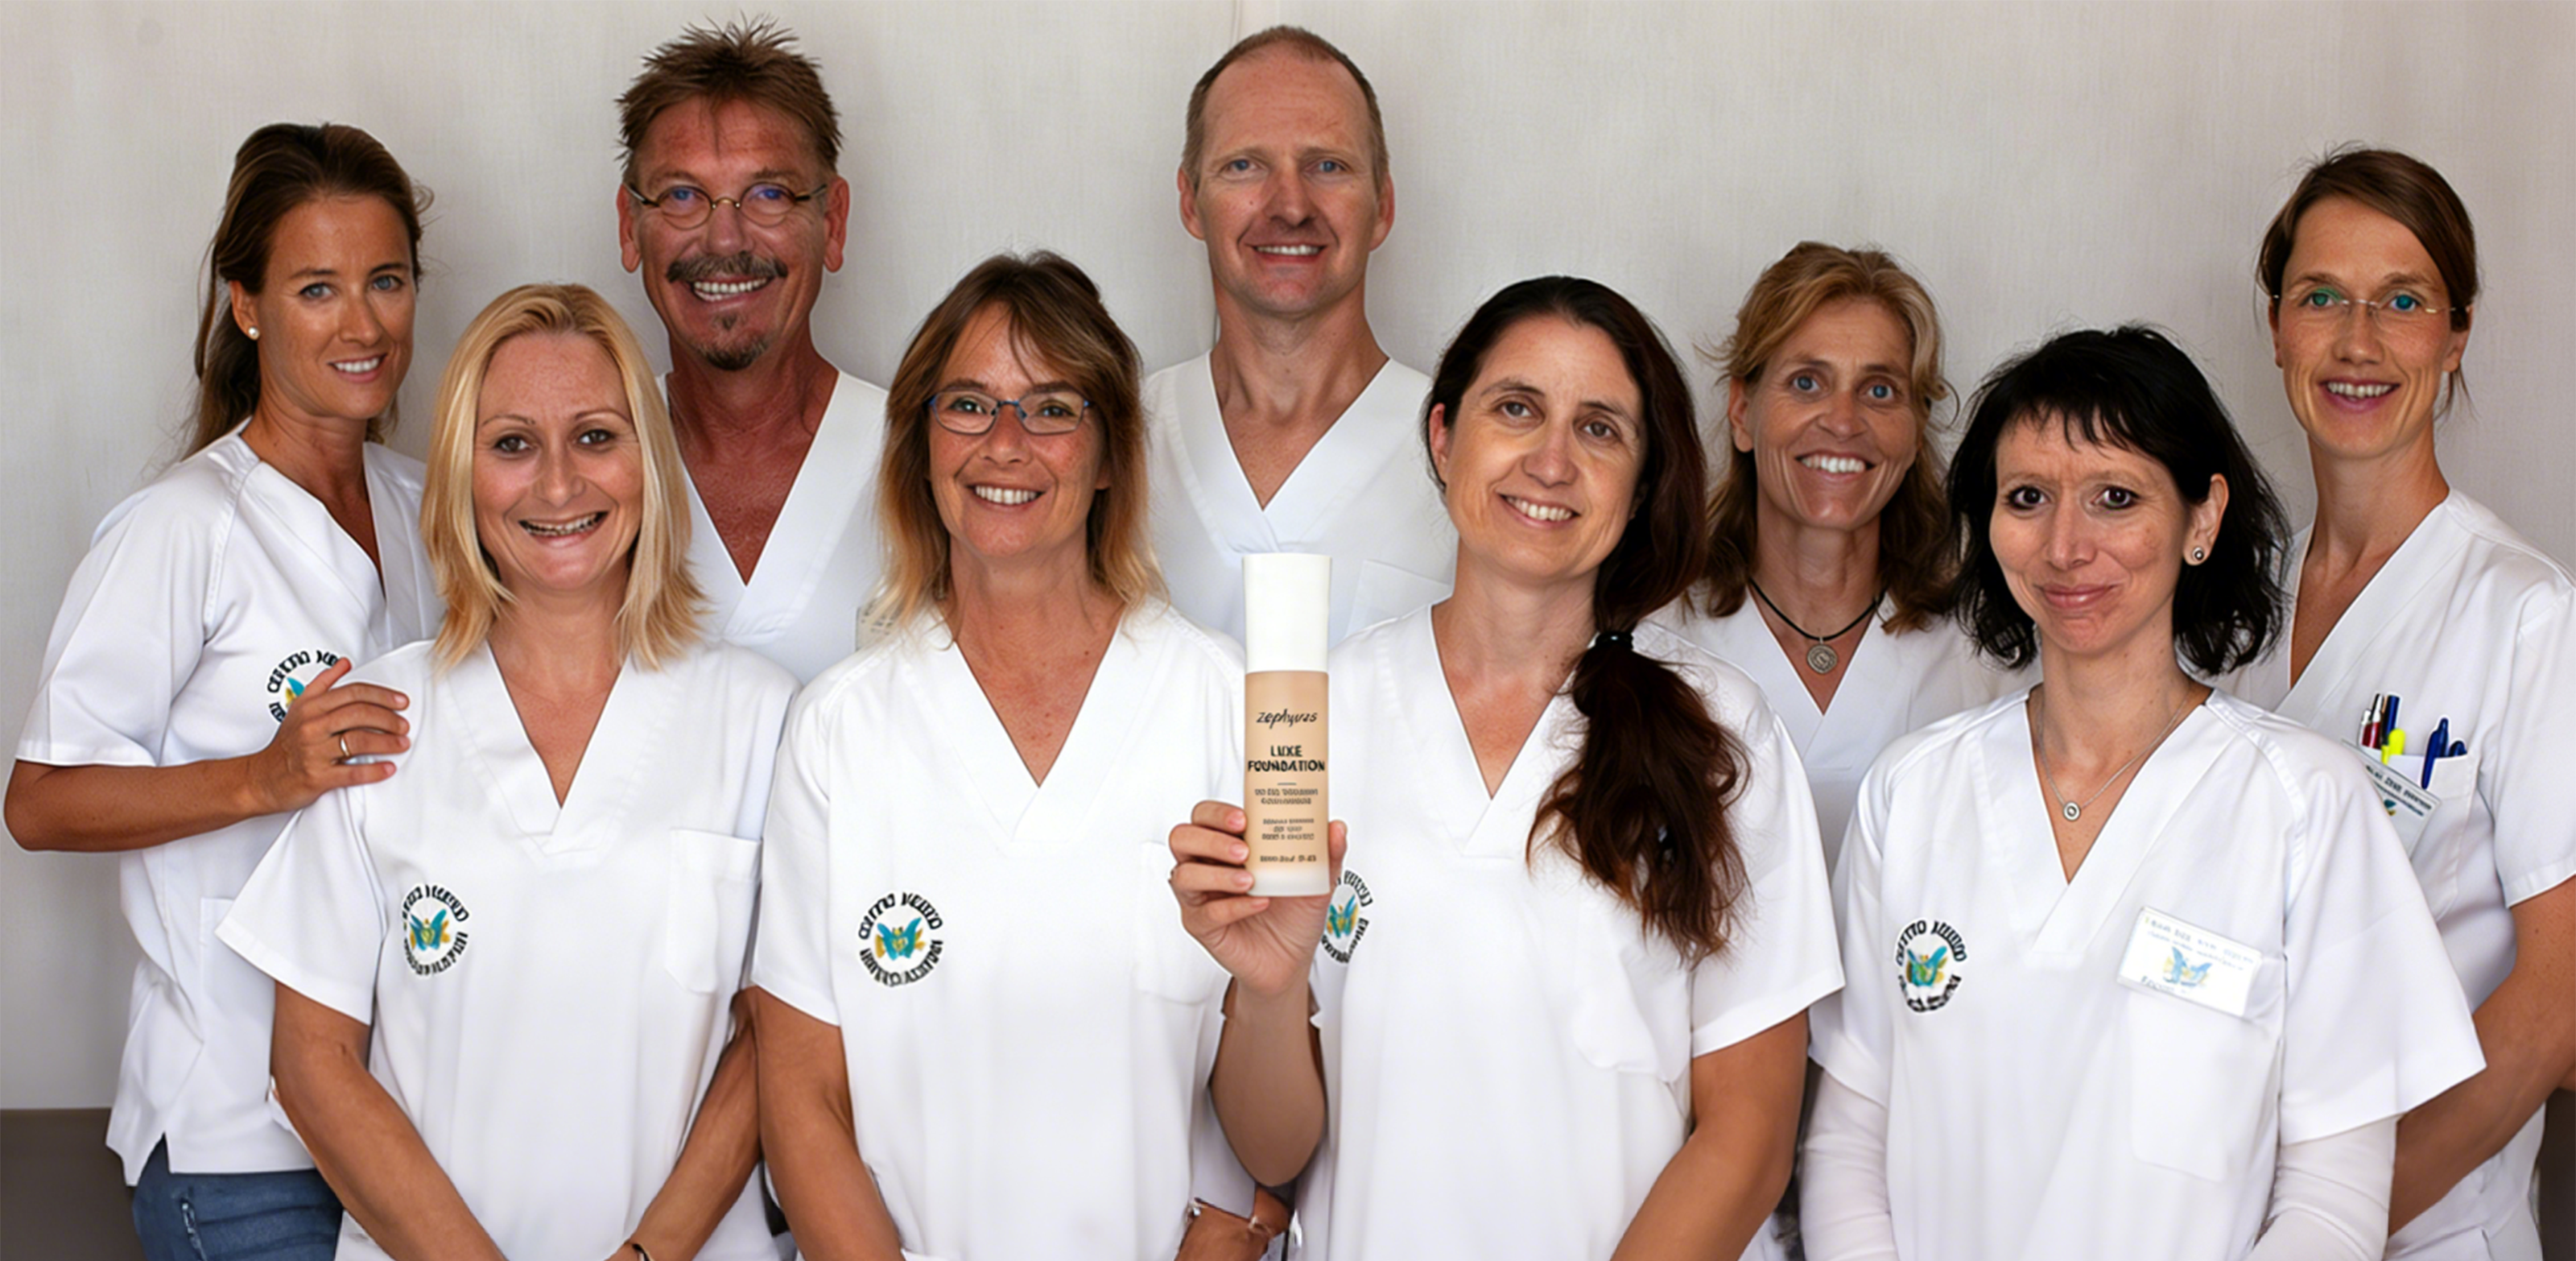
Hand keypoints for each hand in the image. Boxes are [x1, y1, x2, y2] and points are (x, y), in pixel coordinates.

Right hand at [244, 658, 409, 813]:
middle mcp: (312, 726)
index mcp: (311, 707)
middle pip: (359, 714)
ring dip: (387, 742)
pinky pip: (350, 772)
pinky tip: (388, 768)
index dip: (382, 695)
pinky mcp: (317, 776)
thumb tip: (344, 663)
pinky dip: (373, 770)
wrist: (261, 777)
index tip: (401, 702)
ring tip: (402, 743)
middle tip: (403, 724)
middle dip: (388, 718)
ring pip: (358, 740)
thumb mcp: (299, 706)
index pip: (353, 693)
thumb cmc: (285, 744)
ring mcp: (313, 751)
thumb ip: (323, 683)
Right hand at [1168, 800, 1343, 999]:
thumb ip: (1326, 854)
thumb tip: (1336, 827)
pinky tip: (1257, 904)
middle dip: (1211, 839)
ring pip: (1183, 875)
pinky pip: (1204, 913)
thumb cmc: (1292, 917)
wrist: (1290, 962)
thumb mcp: (1316, 882)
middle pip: (1183, 838)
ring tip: (1250, 880)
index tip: (1244, 818)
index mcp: (1228, 844)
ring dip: (1217, 874)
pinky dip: (1232, 907)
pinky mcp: (1201, 926)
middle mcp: (1208, 866)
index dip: (1217, 813)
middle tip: (1244, 850)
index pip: (1205, 815)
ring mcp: (1200, 897)